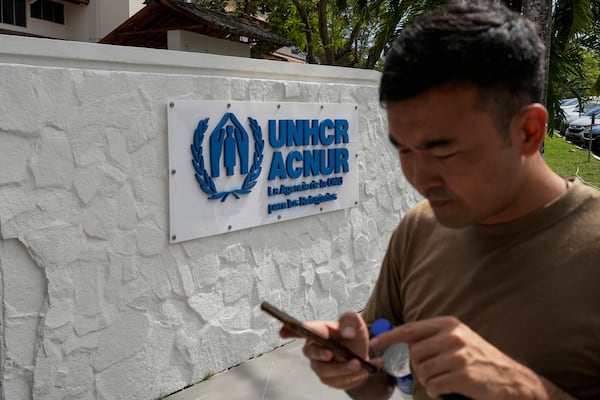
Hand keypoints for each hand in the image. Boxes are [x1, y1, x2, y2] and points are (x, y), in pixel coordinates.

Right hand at [280, 312, 370, 389]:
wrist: (363, 354)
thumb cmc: (353, 335)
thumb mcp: (355, 322)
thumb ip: (350, 321)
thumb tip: (346, 333)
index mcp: (317, 331)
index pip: (299, 330)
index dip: (290, 330)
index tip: (283, 331)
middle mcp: (314, 349)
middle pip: (311, 353)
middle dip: (321, 354)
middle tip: (332, 354)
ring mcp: (320, 366)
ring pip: (326, 370)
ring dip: (343, 368)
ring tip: (359, 363)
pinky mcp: (330, 379)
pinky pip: (340, 381)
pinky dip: (356, 375)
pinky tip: (369, 368)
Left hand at [369, 316, 570, 399]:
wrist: (513, 380)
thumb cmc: (480, 360)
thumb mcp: (458, 340)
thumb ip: (432, 339)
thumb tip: (401, 346)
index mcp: (449, 324)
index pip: (410, 329)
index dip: (388, 337)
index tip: (373, 344)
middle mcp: (453, 336)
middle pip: (414, 354)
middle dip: (418, 368)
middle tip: (434, 374)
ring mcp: (459, 355)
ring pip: (423, 372)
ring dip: (430, 381)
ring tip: (447, 380)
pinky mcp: (463, 375)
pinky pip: (433, 386)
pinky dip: (438, 392)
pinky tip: (452, 389)